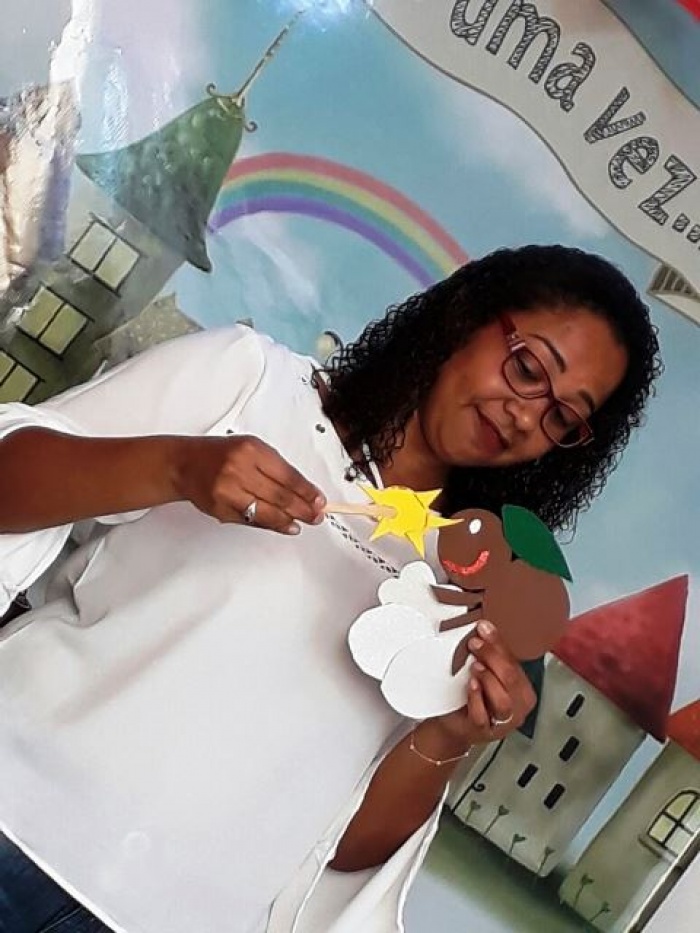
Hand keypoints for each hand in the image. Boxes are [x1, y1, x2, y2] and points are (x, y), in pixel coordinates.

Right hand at [171, 435, 325, 533]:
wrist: (184, 464)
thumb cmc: (219, 454)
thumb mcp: (250, 448)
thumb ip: (275, 467)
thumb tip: (303, 489)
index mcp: (251, 451)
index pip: (288, 475)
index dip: (307, 491)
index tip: (319, 500)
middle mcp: (239, 470)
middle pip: (281, 496)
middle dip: (303, 509)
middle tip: (316, 515)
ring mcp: (228, 492)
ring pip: (268, 512)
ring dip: (288, 520)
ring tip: (301, 523)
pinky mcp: (221, 509)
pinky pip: (252, 521)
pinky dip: (270, 525)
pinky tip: (282, 526)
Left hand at [415, 620, 535, 758]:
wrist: (455, 723)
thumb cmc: (474, 696)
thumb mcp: (487, 674)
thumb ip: (492, 657)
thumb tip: (484, 628)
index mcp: (523, 690)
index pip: (515, 664)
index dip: (498, 644)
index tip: (484, 628)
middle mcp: (517, 707)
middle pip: (511, 680)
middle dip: (492, 657)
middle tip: (475, 644)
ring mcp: (502, 722)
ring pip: (502, 701)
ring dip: (487, 679)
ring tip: (474, 666)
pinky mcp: (483, 730)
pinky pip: (482, 716)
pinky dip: (476, 698)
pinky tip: (471, 685)